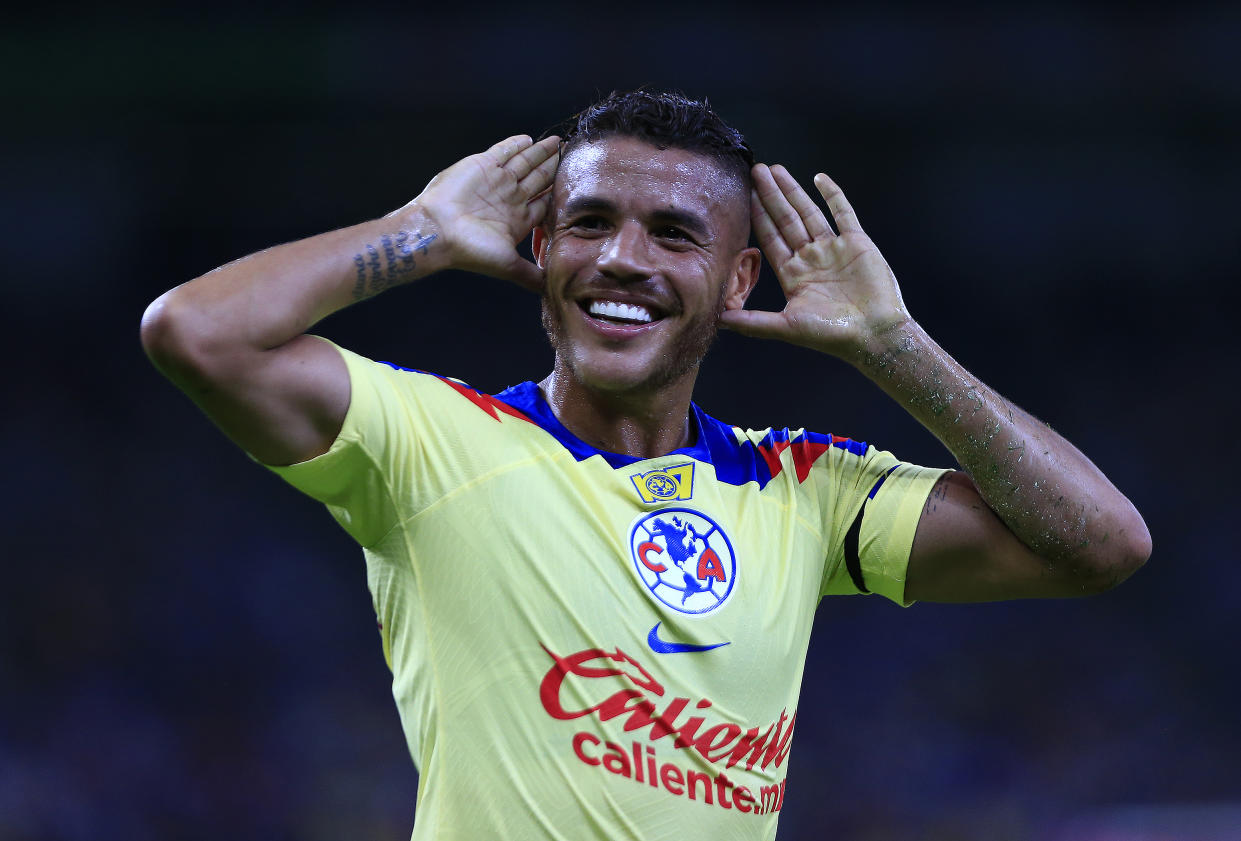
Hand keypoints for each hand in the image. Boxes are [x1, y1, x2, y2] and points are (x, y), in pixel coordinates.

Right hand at [403, 134, 559, 290]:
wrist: (438, 231)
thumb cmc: (471, 250)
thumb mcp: (508, 266)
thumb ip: (530, 276)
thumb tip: (551, 292)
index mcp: (517, 219)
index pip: (545, 202)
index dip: (560, 193)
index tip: (577, 185)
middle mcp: (508, 198)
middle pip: (538, 178)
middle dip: (554, 167)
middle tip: (571, 154)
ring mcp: (495, 181)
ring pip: (525, 162)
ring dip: (541, 152)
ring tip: (558, 142)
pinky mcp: (482, 165)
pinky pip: (503, 151)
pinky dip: (516, 144)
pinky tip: (530, 139)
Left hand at [719, 164, 910, 358]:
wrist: (873, 334)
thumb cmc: (831, 335)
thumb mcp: (786, 327)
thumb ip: (752, 322)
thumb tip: (719, 319)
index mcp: (794, 275)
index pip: (770, 239)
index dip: (758, 216)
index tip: (745, 195)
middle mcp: (811, 259)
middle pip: (786, 220)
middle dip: (771, 195)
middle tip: (755, 171)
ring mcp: (834, 249)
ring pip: (809, 212)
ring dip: (793, 190)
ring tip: (776, 169)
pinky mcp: (857, 244)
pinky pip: (844, 213)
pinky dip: (833, 195)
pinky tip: (819, 178)